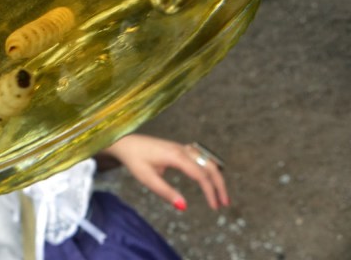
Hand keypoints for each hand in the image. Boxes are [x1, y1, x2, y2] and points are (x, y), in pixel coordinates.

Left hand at [102, 134, 228, 210]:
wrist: (126, 143)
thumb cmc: (134, 160)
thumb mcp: (147, 179)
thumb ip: (166, 192)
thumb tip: (184, 207)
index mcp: (176, 156)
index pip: (200, 175)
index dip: (210, 191)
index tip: (214, 207)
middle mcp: (182, 149)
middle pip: (209, 165)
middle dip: (219, 184)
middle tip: (224, 203)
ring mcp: (182, 147)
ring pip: (207, 160)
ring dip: (215, 176)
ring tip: (220, 195)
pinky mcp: (179, 148)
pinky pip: (200, 157)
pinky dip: (209, 168)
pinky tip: (209, 179)